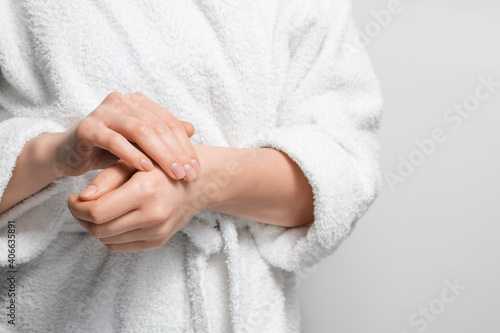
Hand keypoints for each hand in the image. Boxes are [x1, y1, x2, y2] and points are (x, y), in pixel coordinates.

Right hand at [53, 92, 199, 180]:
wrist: (69, 154)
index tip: (195, 169)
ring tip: (173, 173)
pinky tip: (146, 169)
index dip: (185, 145)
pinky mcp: (87, 127)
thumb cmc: (108, 150)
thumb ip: (162, 135)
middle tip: (188, 174)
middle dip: (176, 152)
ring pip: (140, 130)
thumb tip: (191, 128)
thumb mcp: (140, 144)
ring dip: (160, 154)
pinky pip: (114, 140)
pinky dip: (132, 154)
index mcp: (137, 102)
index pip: (169, 122)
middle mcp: (122, 101)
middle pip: (158, 126)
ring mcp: (103, 112)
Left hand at [67, 159, 200, 251]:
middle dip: (81, 218)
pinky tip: (114, 219)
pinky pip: (121, 246)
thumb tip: (82, 198)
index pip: (96, 212)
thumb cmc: (162, 167)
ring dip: (95, 227)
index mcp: (144, 191)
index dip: (77, 207)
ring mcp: (156, 231)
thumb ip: (107, 179)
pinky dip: (110, 235)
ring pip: (107, 240)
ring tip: (97, 210)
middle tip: (80, 205)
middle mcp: (152, 215)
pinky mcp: (158, 241)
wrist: (197, 184)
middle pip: (99, 229)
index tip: (73, 198)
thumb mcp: (135, 162)